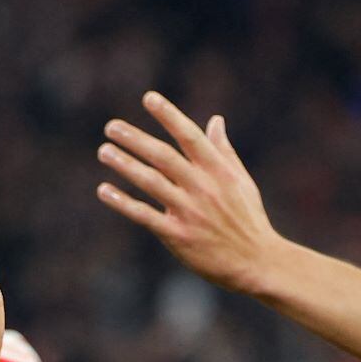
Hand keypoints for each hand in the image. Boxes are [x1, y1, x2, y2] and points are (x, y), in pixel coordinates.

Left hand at [95, 92, 284, 293]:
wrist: (257, 263)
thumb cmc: (248, 220)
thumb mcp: (242, 181)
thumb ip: (224, 150)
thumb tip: (215, 120)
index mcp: (218, 170)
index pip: (190, 136)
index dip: (169, 116)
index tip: (149, 98)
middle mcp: (202, 187)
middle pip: (163, 156)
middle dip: (136, 139)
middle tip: (111, 126)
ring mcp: (189, 211)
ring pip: (151, 182)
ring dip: (125, 165)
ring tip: (104, 151)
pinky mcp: (178, 236)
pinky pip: (145, 215)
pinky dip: (123, 202)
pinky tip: (104, 190)